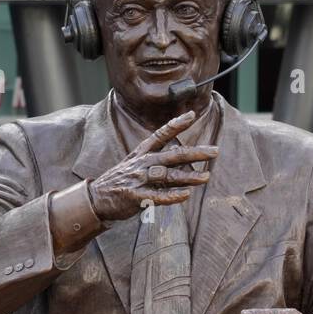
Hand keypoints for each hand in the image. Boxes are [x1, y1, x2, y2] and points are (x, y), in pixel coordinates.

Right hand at [87, 110, 217, 222]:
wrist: (96, 198)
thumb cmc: (121, 182)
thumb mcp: (137, 165)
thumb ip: (160, 163)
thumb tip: (185, 162)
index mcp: (142, 153)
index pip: (161, 134)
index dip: (176, 125)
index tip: (191, 115)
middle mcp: (141, 163)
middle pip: (172, 155)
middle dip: (195, 152)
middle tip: (215, 151)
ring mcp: (138, 179)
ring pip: (167, 175)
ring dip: (188, 176)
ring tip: (206, 177)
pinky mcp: (135, 196)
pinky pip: (157, 196)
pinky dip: (172, 196)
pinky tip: (185, 195)